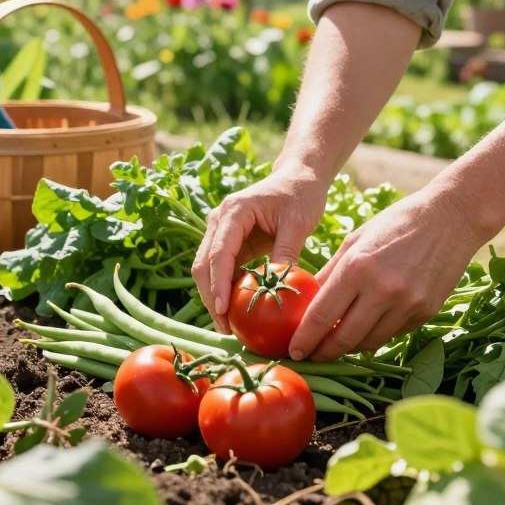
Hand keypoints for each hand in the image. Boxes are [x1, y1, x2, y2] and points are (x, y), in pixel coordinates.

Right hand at [191, 163, 327, 332]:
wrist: (298, 177)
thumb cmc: (300, 195)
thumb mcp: (298, 222)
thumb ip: (286, 252)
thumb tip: (278, 287)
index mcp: (234, 211)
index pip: (219, 253)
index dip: (218, 284)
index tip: (223, 311)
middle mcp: (219, 220)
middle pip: (204, 264)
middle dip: (211, 297)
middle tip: (225, 327)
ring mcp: (221, 231)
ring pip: (207, 269)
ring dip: (214, 296)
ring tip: (228, 326)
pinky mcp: (229, 241)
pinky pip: (220, 269)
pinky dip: (224, 289)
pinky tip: (235, 311)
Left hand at [288, 183, 488, 360]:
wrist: (451, 219)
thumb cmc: (395, 223)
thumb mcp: (355, 240)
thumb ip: (329, 273)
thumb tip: (306, 303)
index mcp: (357, 267)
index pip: (321, 315)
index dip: (304, 339)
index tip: (294, 350)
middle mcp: (382, 290)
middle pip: (344, 338)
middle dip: (323, 352)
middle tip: (311, 357)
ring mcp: (407, 304)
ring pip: (369, 342)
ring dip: (348, 348)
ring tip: (335, 346)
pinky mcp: (426, 313)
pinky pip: (392, 334)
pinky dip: (375, 336)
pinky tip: (365, 331)